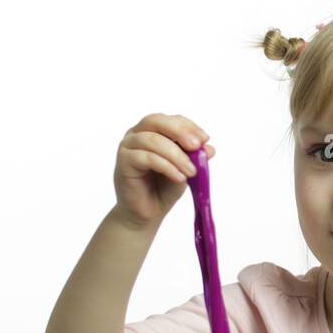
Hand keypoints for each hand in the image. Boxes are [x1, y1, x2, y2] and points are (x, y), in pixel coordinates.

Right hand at [113, 112, 216, 229]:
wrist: (148, 212)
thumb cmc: (164, 187)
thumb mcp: (185, 169)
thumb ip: (195, 157)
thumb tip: (210, 148)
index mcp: (152, 131)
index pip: (171, 119)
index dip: (188, 126)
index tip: (205, 139)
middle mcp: (137, 134)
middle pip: (156, 121)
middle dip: (179, 132)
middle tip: (196, 146)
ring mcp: (128, 147)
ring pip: (152, 140)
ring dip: (176, 155)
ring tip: (191, 172)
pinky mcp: (123, 162)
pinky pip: (146, 157)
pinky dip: (166, 166)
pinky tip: (180, 177)